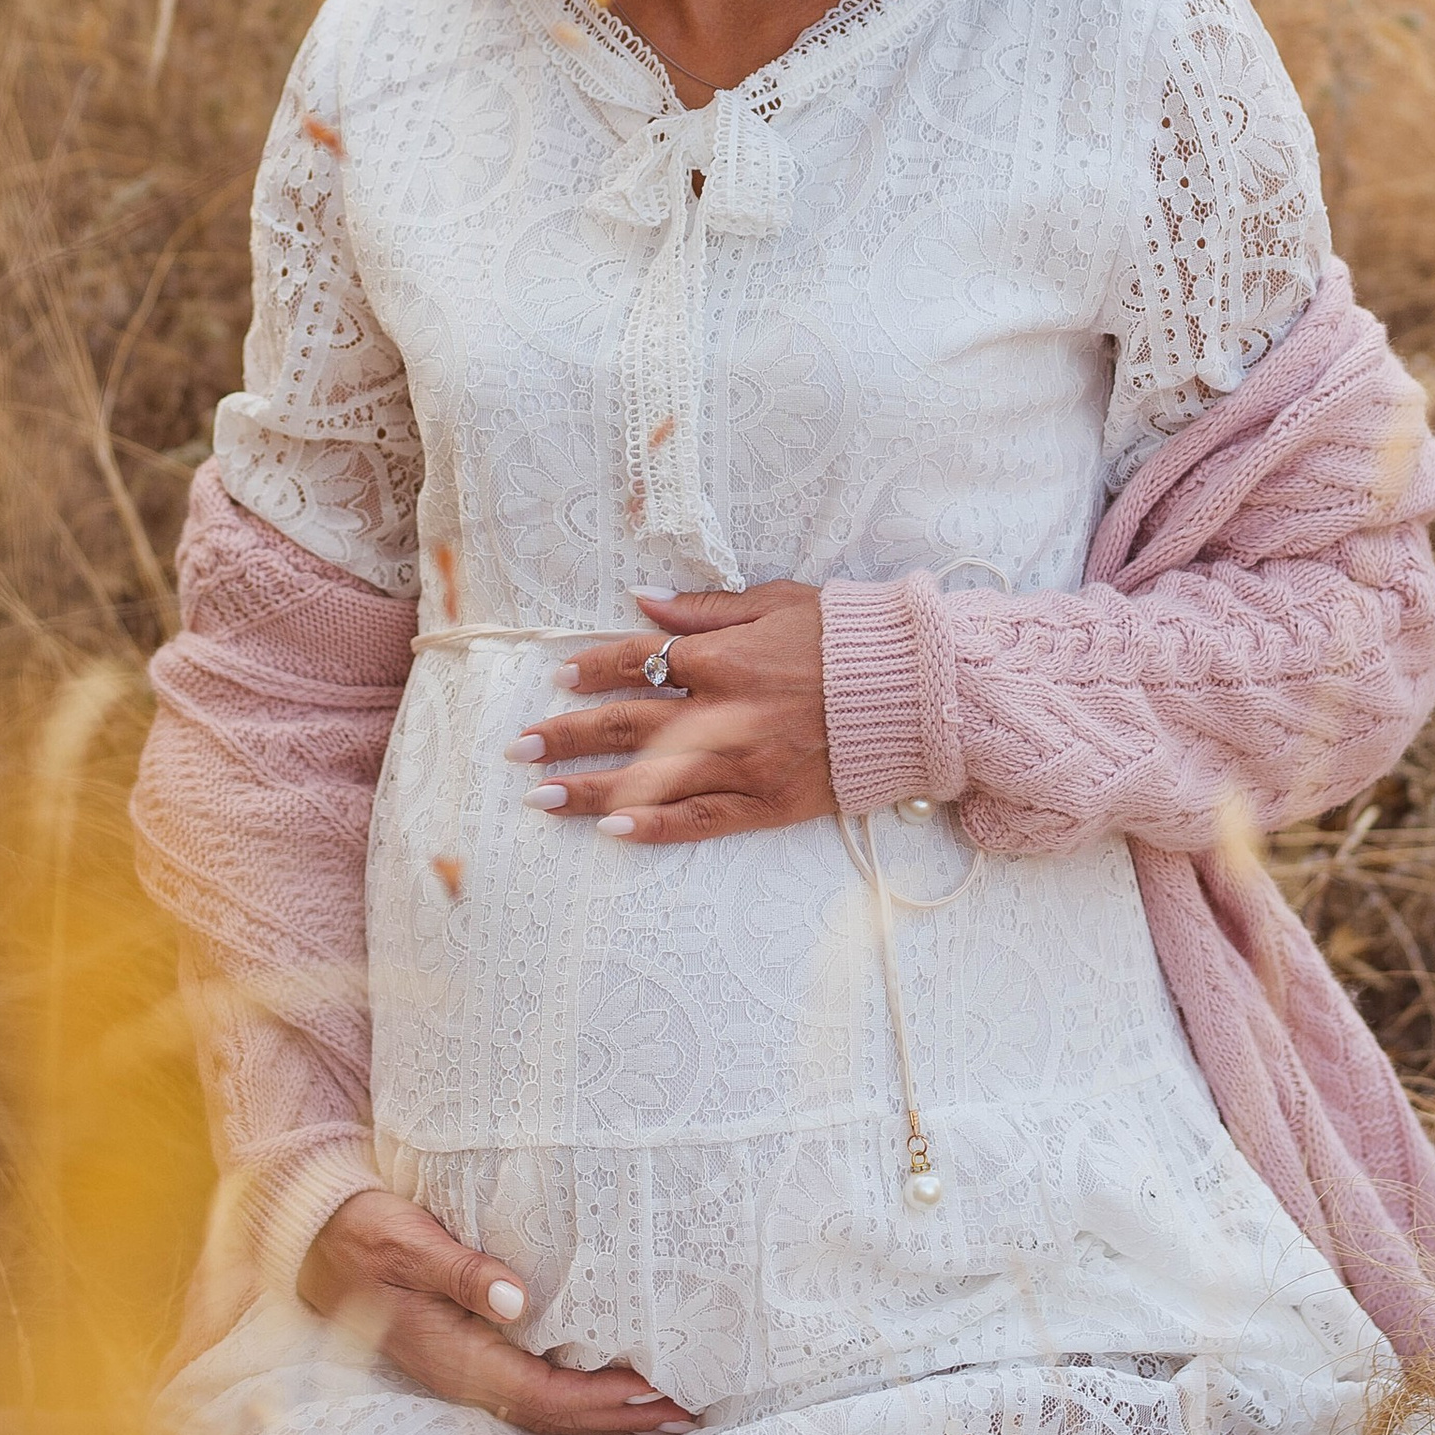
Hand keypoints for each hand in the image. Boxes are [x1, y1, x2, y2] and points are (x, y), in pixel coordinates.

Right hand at [300, 1186, 697, 1434]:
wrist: (317, 1240)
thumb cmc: (365, 1234)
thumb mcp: (408, 1242)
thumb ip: (461, 1271)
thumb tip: (520, 1301)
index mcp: (453, 1355)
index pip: (541, 1393)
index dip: (599, 1401)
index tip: (654, 1393)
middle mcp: (463, 1375)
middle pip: (553, 1413)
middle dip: (617, 1418)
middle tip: (685, 1411)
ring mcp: (465, 1369)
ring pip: (545, 1406)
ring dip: (602, 1412)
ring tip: (663, 1409)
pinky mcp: (468, 1353)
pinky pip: (532, 1386)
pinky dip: (576, 1393)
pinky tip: (609, 1386)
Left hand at [511, 581, 833, 844]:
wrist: (918, 693)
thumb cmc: (847, 638)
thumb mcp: (777, 602)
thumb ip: (704, 608)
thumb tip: (641, 601)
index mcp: (724, 658)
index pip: (637, 662)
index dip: (591, 670)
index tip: (558, 679)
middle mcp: (724, 713)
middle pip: (626, 724)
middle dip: (566, 736)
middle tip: (517, 749)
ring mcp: (744, 764)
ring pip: (650, 779)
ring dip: (589, 790)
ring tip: (539, 798)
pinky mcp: (768, 804)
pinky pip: (701, 821)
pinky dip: (654, 827)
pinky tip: (611, 833)